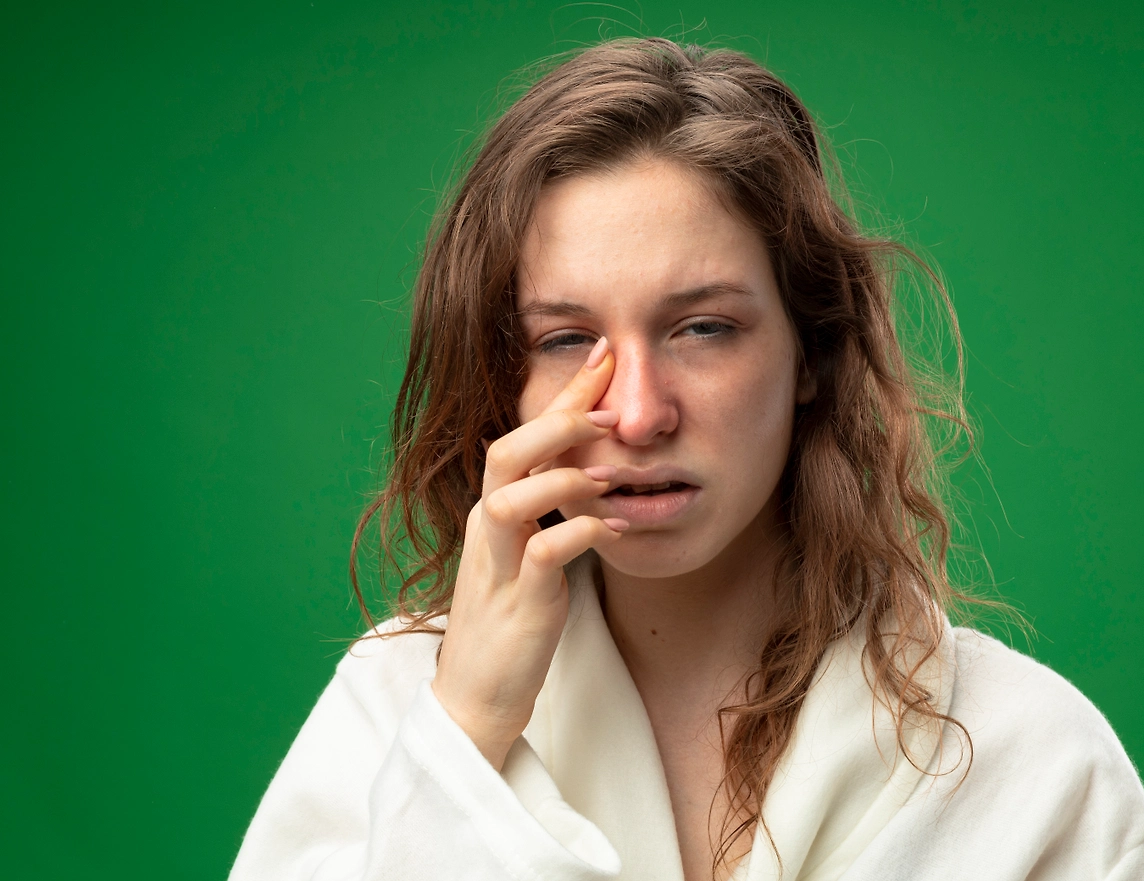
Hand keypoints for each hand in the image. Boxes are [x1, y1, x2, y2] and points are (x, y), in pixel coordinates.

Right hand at [431, 337, 625, 769]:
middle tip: (608, 399)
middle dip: (556, 419)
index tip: (603, 354)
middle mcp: (488, 528)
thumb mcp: (533, 556)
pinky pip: (541, 555)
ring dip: (561, 476)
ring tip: (608, 471)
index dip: (563, 396)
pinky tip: (613, 531)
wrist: (478, 694)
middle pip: (505, 453)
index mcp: (494, 511)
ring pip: (509, 496)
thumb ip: (555, 514)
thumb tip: (598, 475)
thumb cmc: (511, 622)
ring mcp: (497, 563)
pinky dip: (577, 534)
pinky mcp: (516, 603)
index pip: (524, 439)